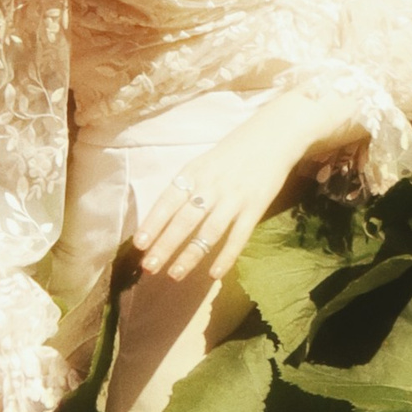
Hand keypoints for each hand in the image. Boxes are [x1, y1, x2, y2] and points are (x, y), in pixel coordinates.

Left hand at [134, 93, 345, 295]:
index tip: (139, 244)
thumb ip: (187, 186)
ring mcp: (234, 199)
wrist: (273, 137)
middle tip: (149, 266)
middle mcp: (211, 187)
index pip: (167, 202)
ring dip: (190, 255)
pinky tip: (214, 274)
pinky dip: (226, 256)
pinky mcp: (255, 208)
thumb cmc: (233, 152)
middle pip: (184, 220)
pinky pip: (238, 237)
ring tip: (174, 274)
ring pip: (208, 232)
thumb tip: (163, 216)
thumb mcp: (203, 162)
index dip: (153, 224)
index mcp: (194, 173)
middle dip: (165, 245)